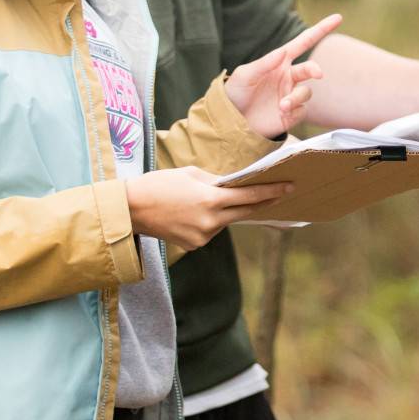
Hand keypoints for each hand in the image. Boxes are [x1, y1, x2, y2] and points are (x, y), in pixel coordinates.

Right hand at [125, 167, 296, 253]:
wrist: (129, 210)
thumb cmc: (158, 184)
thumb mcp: (190, 174)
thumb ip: (216, 181)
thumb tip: (235, 186)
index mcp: (211, 200)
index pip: (249, 195)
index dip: (271, 191)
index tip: (289, 187)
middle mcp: (211, 222)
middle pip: (245, 211)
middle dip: (262, 202)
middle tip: (282, 193)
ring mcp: (203, 237)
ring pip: (226, 221)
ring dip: (226, 211)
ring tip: (208, 199)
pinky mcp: (194, 245)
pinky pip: (211, 230)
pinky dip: (210, 221)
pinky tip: (193, 213)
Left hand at [227, 14, 342, 137]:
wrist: (232, 122)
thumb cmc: (236, 93)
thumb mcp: (245, 74)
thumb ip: (265, 63)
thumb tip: (284, 51)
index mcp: (280, 61)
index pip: (304, 42)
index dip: (321, 29)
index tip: (338, 17)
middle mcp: (289, 76)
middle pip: (311, 68)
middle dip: (315, 69)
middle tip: (318, 73)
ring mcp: (291, 94)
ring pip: (306, 92)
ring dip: (296, 98)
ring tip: (282, 106)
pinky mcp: (292, 113)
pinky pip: (302, 110)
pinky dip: (293, 111)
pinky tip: (280, 114)